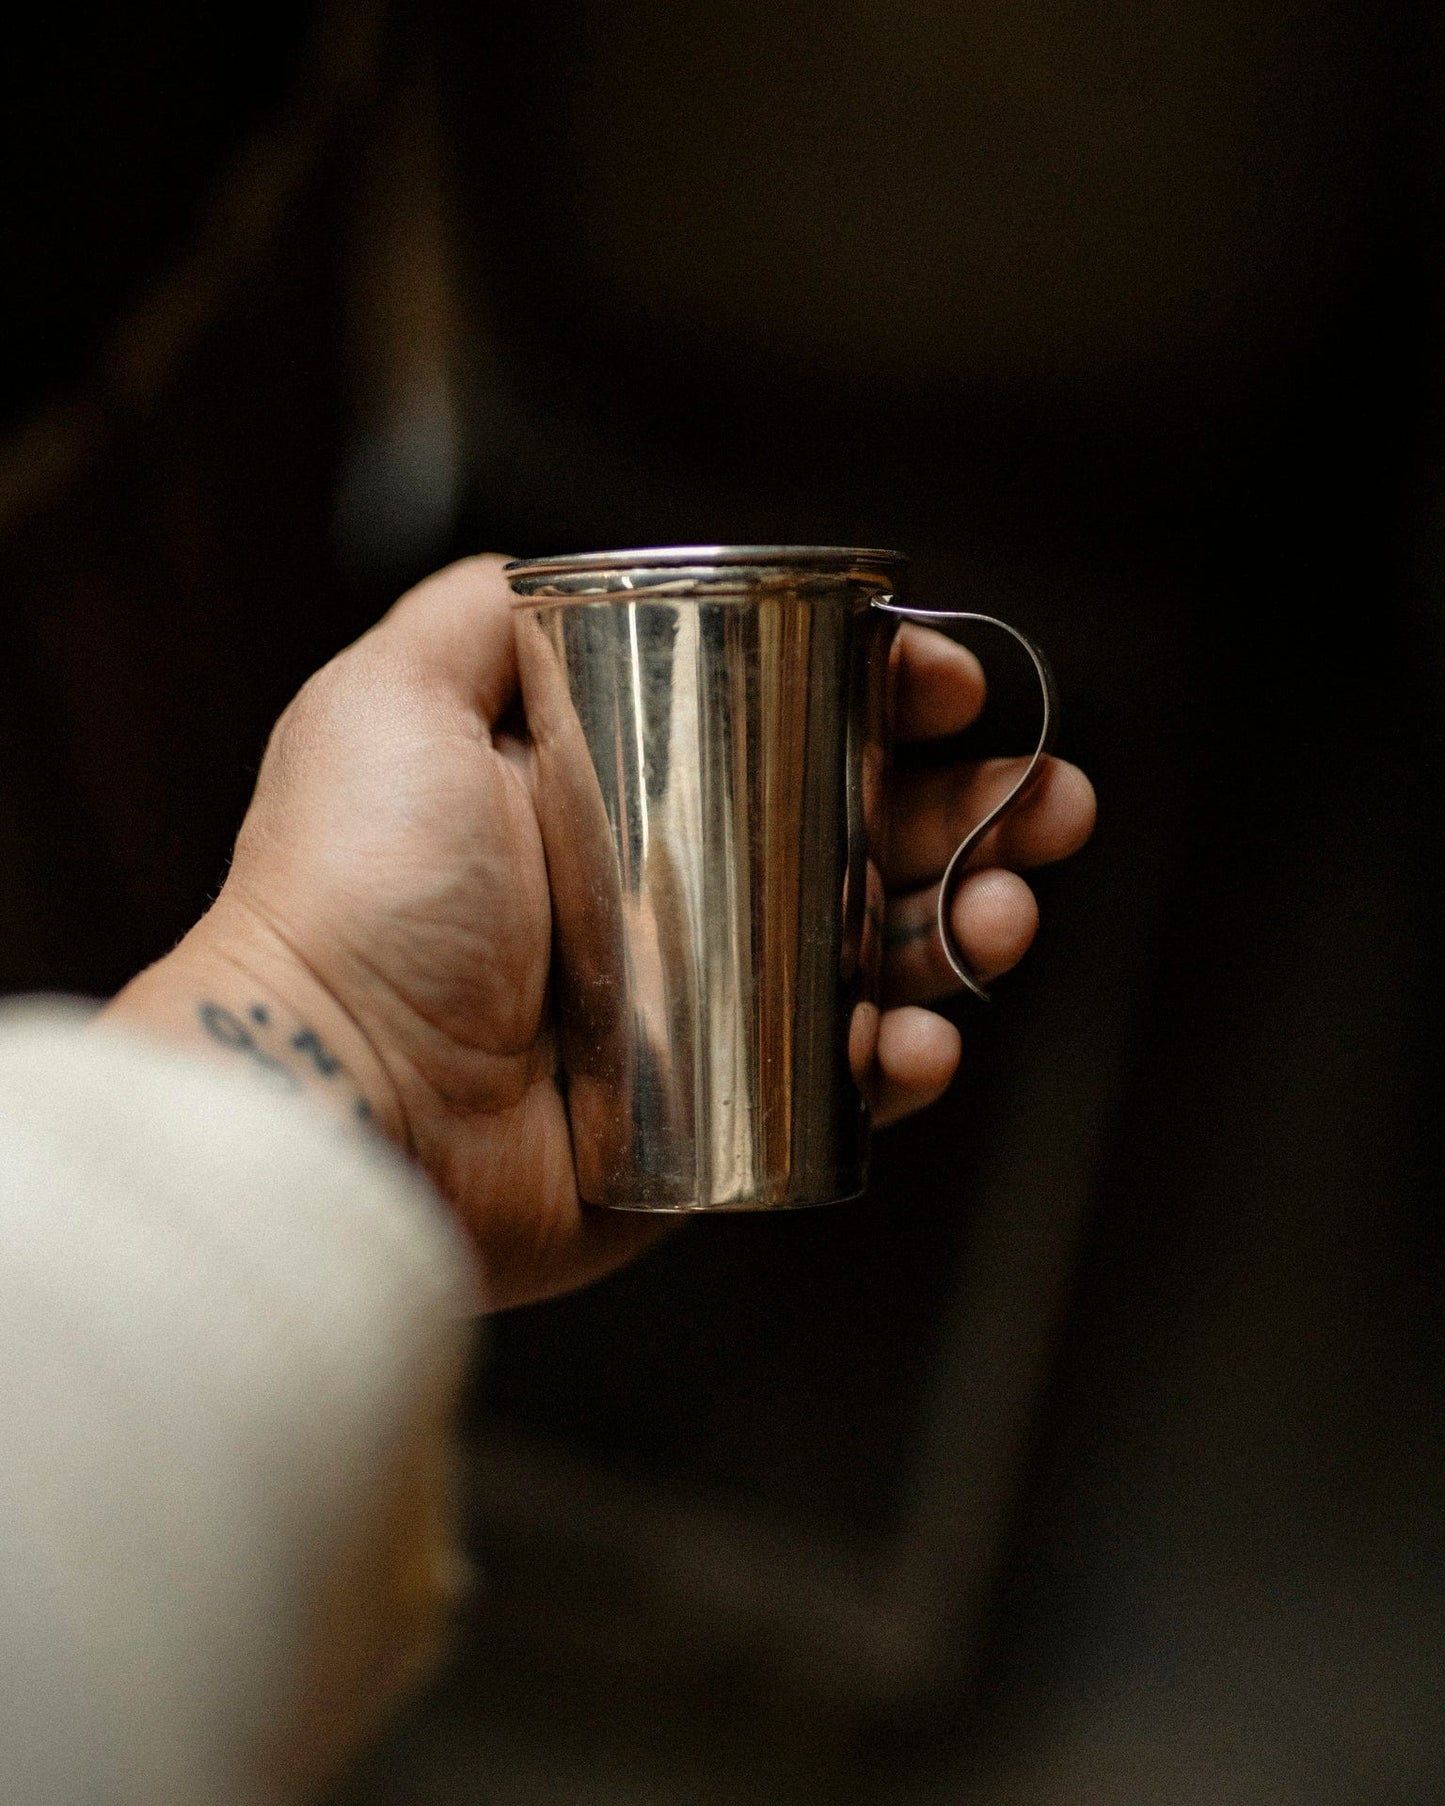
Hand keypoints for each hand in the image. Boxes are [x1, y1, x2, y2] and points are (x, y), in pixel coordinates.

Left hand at [107, 557, 1093, 1307]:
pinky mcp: (722, 1121)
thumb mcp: (387, 704)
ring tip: (995, 923)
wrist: (337, 1096)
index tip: (944, 684)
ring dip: (968, 931)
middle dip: (977, 813)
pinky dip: (907, 1066)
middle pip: (867, 839)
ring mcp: (705, 1015)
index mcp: (623, 795)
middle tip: (1046, 808)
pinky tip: (917, 1045)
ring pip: (881, 961)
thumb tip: (547, 564)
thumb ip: (471, 616)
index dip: (887, 700)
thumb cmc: (356, 896)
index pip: (791, 730)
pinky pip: (846, 1092)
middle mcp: (675, 898)